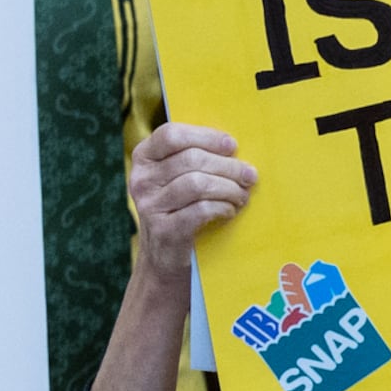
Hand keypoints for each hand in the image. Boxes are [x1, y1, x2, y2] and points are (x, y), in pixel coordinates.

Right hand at [124, 123, 255, 280]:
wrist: (164, 256)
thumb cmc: (181, 207)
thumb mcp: (178, 177)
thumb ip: (196, 157)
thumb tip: (234, 148)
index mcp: (144, 157)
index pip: (171, 134)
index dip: (206, 136)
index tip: (231, 146)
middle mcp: (141, 179)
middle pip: (192, 159)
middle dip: (228, 166)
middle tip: (249, 175)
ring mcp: (149, 205)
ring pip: (198, 183)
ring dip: (229, 188)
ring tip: (241, 195)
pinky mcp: (163, 229)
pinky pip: (201, 210)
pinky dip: (223, 208)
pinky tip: (230, 211)